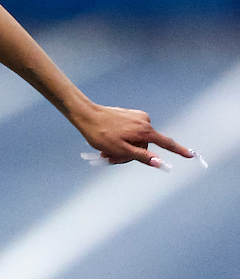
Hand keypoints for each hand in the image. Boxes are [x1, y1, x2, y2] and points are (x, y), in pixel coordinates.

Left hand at [76, 103, 192, 168]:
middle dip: (130, 155)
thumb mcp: (121, 150)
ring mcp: (138, 117)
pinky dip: (122, 140)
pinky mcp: (130, 115)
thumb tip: (160, 163)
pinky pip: (131, 133)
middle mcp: (145, 122)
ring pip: (136, 141)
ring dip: (123, 149)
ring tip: (106, 151)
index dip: (179, 151)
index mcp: (145, 131)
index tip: (191, 155)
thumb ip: (142, 156)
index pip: (166, 143)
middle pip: (144, 146)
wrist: (87, 115)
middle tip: (110, 158)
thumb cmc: (101, 134)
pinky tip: (108, 142)